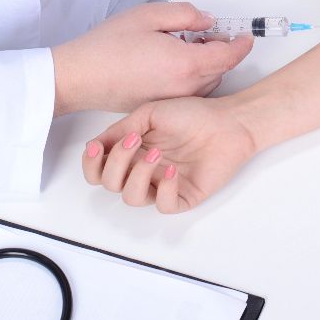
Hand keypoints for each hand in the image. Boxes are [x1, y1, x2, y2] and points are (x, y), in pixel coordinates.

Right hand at [51, 3, 253, 115]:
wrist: (79, 77)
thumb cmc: (107, 47)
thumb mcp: (150, 16)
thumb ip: (186, 15)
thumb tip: (207, 20)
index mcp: (186, 64)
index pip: (229, 55)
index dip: (241, 43)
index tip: (247, 34)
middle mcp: (184, 87)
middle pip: (220, 70)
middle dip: (221, 51)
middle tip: (205, 32)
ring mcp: (173, 100)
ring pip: (206, 83)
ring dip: (205, 65)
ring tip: (184, 45)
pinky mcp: (161, 105)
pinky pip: (189, 91)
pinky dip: (190, 77)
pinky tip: (170, 62)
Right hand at [81, 96, 258, 213]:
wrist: (228, 121)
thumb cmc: (192, 114)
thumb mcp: (150, 114)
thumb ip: (122, 128)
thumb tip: (96, 143)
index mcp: (132, 152)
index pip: (99, 169)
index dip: (91, 163)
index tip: (96, 147)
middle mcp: (143, 171)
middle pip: (110, 184)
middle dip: (115, 163)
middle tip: (134, 141)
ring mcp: (163, 185)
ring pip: (132, 198)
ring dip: (138, 175)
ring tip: (156, 154)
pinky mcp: (184, 196)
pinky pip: (164, 206)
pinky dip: (165, 190)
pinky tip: (173, 171)